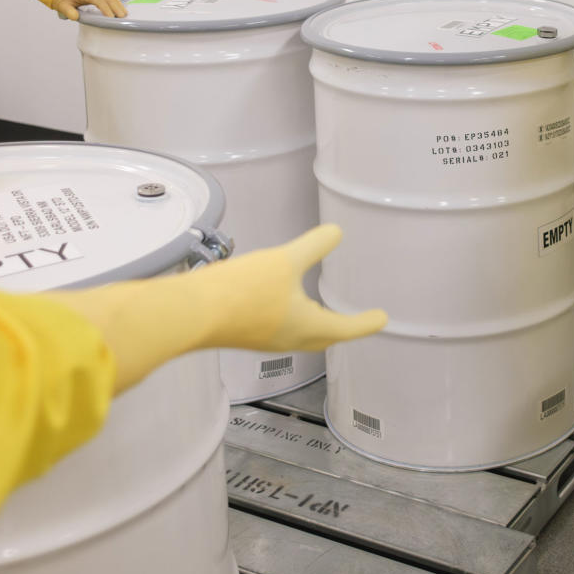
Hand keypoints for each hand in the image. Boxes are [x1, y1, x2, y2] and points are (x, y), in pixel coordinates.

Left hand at [50, 0, 127, 20]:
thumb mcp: (62, 6)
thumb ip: (68, 11)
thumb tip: (75, 16)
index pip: (97, 0)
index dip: (105, 8)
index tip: (111, 17)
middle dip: (115, 7)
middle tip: (121, 17)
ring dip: (118, 5)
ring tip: (124, 14)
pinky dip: (116, 3)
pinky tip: (121, 9)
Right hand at [201, 224, 387, 352]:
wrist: (191, 314)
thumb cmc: (243, 290)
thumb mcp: (285, 260)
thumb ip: (314, 246)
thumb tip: (337, 232)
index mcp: (308, 327)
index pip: (347, 328)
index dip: (366, 322)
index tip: (382, 318)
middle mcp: (290, 339)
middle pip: (325, 337)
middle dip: (342, 328)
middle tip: (357, 320)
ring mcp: (266, 340)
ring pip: (301, 335)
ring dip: (316, 325)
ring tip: (321, 312)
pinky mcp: (245, 334)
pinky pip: (279, 330)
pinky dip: (292, 320)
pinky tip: (281, 305)